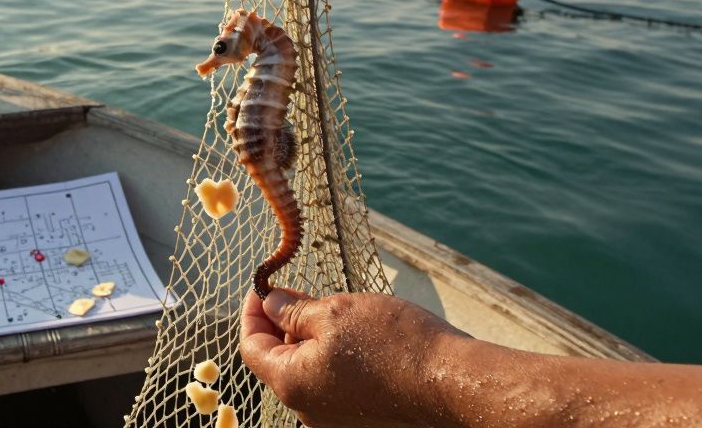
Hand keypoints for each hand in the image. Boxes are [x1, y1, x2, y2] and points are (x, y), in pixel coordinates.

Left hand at [239, 288, 468, 427]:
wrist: (449, 382)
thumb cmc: (393, 344)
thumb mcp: (335, 311)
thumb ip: (293, 311)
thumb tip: (270, 304)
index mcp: (291, 383)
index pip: (251, 346)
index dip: (253, 312)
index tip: (263, 287)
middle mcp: (306, 409)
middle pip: (278, 361)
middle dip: (283, 324)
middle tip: (300, 293)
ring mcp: (333, 418)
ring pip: (306, 371)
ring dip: (309, 340)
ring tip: (333, 312)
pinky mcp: (358, 419)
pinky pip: (331, 384)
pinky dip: (331, 357)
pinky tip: (355, 337)